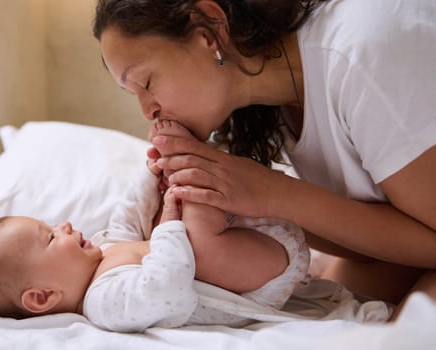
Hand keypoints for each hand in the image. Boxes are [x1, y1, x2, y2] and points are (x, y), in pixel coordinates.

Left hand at [152, 134, 292, 217]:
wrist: (280, 193)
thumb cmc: (259, 180)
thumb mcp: (239, 165)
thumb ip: (221, 161)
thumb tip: (207, 157)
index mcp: (224, 159)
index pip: (195, 146)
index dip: (175, 142)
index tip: (158, 138)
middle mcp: (222, 168)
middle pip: (192, 158)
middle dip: (171, 157)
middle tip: (155, 157)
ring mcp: (226, 184)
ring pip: (197, 175)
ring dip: (178, 175)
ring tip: (165, 176)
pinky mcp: (229, 200)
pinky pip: (206, 195)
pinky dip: (190, 193)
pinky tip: (178, 193)